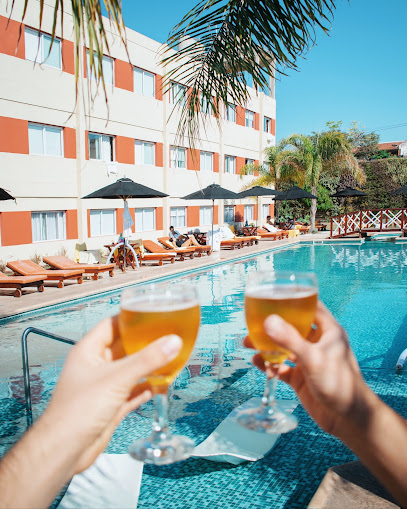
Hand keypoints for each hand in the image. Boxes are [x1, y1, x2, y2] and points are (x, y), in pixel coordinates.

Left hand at [42, 316, 181, 473]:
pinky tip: (163, 384)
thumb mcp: (117, 378)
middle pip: (124, 347)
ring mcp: (103, 387)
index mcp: (88, 352)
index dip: (130, 318)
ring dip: (148, 366)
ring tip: (171, 356)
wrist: (65, 450)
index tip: (152, 313)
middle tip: (167, 334)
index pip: (111, 325)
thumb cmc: (79, 409)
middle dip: (144, 342)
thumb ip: (147, 360)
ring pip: (130, 370)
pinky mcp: (111, 406)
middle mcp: (95, 366)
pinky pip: (133, 391)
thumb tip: (173, 342)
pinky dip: (147, 387)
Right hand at [244, 301, 375, 437]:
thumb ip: (289, 339)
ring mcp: (308, 360)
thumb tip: (267, 321)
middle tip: (253, 324)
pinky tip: (258, 364)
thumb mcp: (312, 358)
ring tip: (248, 345)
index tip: (273, 295)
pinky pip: (281, 367)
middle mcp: (318, 343)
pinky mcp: (301, 378)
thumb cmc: (339, 384)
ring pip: (284, 347)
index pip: (310, 307)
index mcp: (328, 331)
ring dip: (267, 346)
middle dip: (272, 326)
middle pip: (292, 327)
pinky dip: (269, 365)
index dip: (294, 300)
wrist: (348, 420)